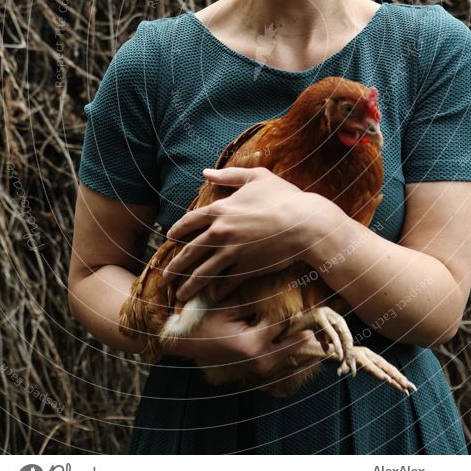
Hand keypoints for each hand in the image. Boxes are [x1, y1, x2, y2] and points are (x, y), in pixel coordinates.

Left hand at [162, 166, 326, 301]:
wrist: (306, 224)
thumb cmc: (284, 197)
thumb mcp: (256, 177)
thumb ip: (229, 175)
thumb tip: (205, 172)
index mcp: (220, 210)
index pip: (189, 222)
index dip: (176, 231)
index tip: (169, 240)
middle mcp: (221, 233)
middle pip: (190, 252)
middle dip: (175, 265)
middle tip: (165, 276)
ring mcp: (232, 253)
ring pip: (203, 273)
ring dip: (189, 285)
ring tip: (180, 295)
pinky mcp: (246, 269)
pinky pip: (225, 283)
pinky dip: (217, 291)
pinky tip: (211, 297)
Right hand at [167, 301, 319, 380]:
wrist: (184, 343)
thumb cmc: (202, 321)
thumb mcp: (228, 305)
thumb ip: (255, 298)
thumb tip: (283, 282)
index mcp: (255, 345)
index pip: (287, 321)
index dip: (299, 302)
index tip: (314, 288)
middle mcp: (263, 361)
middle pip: (298, 340)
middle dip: (309, 322)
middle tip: (328, 303)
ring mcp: (262, 367)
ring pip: (293, 348)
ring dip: (300, 330)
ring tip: (316, 308)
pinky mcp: (259, 367)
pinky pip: (283, 351)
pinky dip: (289, 338)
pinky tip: (296, 321)